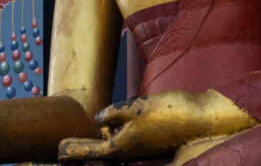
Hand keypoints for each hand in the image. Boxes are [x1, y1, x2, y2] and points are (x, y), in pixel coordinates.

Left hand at [58, 90, 257, 161]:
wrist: (202, 119)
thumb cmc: (168, 113)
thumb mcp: (134, 108)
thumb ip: (113, 113)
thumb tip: (99, 119)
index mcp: (121, 147)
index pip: (91, 152)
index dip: (73, 152)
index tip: (58, 152)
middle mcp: (129, 151)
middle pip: (99, 153)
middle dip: (80, 152)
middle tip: (60, 153)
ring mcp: (140, 147)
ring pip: (111, 148)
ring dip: (94, 147)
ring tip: (76, 146)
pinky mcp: (150, 141)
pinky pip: (123, 143)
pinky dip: (111, 139)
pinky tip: (107, 132)